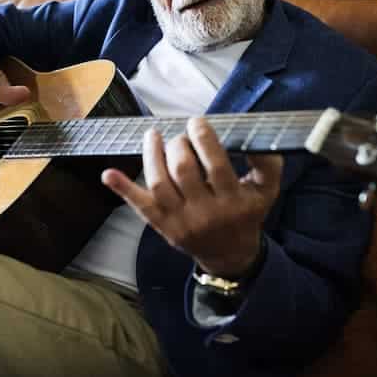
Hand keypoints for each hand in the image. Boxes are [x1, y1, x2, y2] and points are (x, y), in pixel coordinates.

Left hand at [101, 118, 282, 276]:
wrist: (230, 254)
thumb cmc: (246, 213)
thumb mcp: (266, 191)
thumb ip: (267, 163)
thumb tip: (256, 137)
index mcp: (233, 201)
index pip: (216, 164)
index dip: (203, 138)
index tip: (197, 122)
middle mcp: (206, 213)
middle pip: (184, 170)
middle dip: (179, 144)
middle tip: (181, 136)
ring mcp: (181, 221)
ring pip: (159, 184)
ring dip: (152, 155)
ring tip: (153, 136)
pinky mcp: (163, 226)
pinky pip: (140, 207)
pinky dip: (123, 189)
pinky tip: (108, 173)